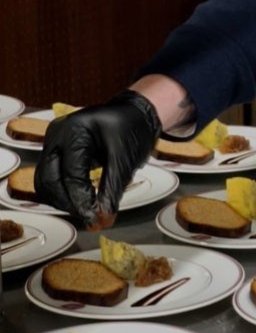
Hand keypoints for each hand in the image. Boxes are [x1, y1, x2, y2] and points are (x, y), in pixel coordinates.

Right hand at [34, 91, 161, 228]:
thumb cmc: (132, 128)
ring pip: (45, 182)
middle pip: (48, 180)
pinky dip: (63, 192)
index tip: (96, 218)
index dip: (82, 200)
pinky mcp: (56, 150)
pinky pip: (51, 177)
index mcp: (74, 130)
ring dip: (62, 201)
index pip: (71, 174)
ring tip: (86, 211)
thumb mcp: (125, 160)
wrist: (134, 114)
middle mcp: (57, 135)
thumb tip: (103, 218)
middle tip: (90, 217)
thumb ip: (111, 190)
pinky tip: (80, 201)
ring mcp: (53, 142)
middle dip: (68, 203)